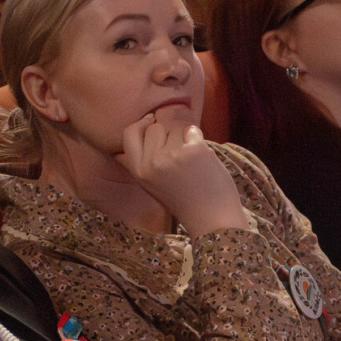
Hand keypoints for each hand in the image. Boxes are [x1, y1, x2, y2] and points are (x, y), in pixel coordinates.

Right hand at [114, 112, 247, 237]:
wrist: (212, 219)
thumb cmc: (185, 201)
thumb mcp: (152, 185)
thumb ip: (144, 160)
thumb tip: (143, 127)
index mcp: (139, 172)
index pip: (128, 134)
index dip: (140, 124)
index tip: (151, 121)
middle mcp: (152, 163)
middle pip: (155, 128)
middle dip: (168, 134)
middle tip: (179, 156)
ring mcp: (173, 156)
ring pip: (175, 127)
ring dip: (184, 137)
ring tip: (191, 161)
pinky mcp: (194, 150)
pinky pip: (193, 130)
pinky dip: (199, 139)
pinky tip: (202, 158)